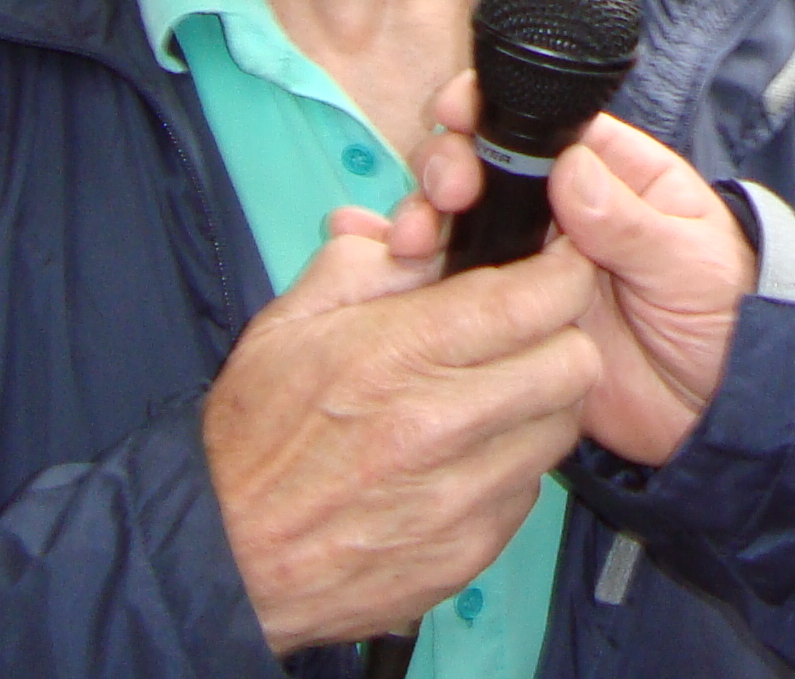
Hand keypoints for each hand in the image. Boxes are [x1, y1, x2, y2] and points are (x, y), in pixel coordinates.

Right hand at [203, 213, 598, 651]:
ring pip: (562, 427)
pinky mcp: (467, 553)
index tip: (556, 265)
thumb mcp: (295, 318)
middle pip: (575, 363)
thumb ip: (374, 261)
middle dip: (562, 336)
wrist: (218, 559)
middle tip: (529, 334)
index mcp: (399, 353)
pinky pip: (529, 489)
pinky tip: (464, 459)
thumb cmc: (252, 434)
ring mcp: (460, 498)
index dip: (562, 271)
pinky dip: (511, 466)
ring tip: (492, 397)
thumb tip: (440, 234)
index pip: (539, 297)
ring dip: (541, 404)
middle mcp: (441, 426)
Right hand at [405, 88, 757, 465]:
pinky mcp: (508, 319)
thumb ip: (631, 220)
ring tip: (412, 242)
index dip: (493, 110)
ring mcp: (530, 262)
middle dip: (450, 165)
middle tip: (445, 194)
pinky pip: (457, 290)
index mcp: (612, 173)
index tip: (457, 112)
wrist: (718, 407)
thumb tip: (570, 169)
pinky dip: (420, 279)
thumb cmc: (725, 313)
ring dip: (427, 221)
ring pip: (463, 223)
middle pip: (488, 166)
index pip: (544, 125)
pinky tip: (391, 277)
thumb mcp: (689, 262)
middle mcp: (562, 209)